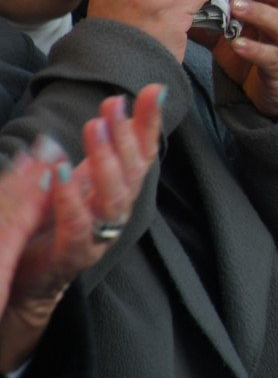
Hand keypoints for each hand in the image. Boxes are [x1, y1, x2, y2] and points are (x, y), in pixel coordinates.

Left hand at [0, 86, 163, 370]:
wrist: (28, 287)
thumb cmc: (54, 228)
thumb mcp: (78, 180)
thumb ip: (99, 150)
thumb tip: (116, 107)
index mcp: (118, 191)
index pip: (143, 151)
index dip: (149, 122)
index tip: (149, 91)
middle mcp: (116, 213)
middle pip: (134, 172)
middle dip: (126, 136)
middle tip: (111, 106)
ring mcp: (100, 236)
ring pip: (115, 199)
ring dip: (107, 162)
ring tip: (94, 130)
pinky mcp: (74, 258)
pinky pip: (79, 228)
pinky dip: (73, 200)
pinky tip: (62, 174)